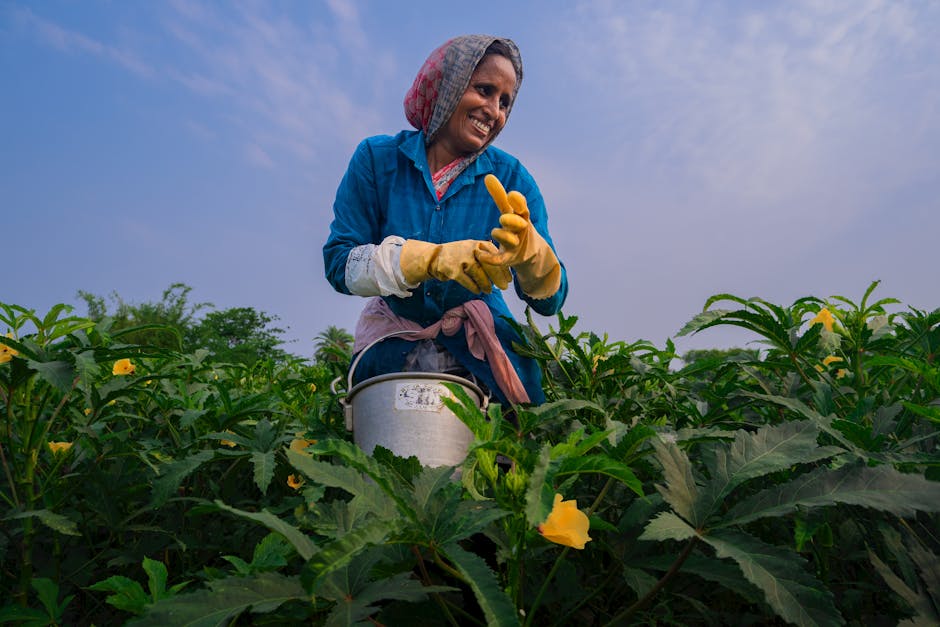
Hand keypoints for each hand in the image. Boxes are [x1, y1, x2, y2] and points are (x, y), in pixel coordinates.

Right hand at [401, 239, 510, 293]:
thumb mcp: (474, 251)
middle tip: (504, 287)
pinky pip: (467, 281)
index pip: (496, 256)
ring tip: (489, 290)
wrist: (435, 256)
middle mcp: (471, 249)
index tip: (509, 279)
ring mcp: (461, 259)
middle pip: (489, 265)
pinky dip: (474, 287)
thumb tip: (504, 273)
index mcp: (479, 244)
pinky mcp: (452, 269)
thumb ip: (487, 257)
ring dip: (486, 284)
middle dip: (498, 278)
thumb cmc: (459, 256)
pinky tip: (478, 291)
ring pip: (479, 273)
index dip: (504, 269)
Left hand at [475, 174, 561, 298]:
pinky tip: (479, 253)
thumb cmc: (516, 227)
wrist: (530, 253)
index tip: (511, 195)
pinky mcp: (508, 259)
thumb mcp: (510, 212)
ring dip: (502, 236)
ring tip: (494, 232)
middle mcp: (520, 231)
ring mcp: (515, 245)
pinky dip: (489, 258)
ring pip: (509, 240)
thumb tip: (488, 176)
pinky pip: (499, 260)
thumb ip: (500, 196)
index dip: (518, 202)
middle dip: (511, 220)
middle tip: (503, 218)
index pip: (522, 208)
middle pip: (518, 224)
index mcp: (522, 218)